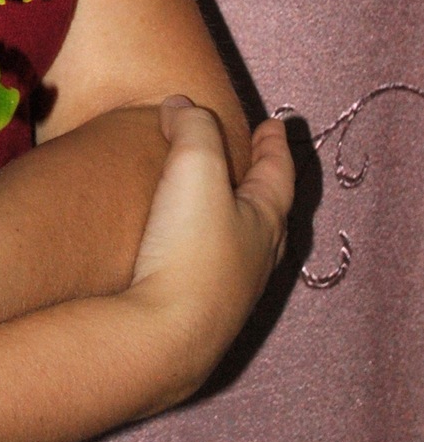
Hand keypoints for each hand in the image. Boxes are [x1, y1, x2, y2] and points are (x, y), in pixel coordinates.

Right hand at [121, 96, 294, 407]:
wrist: (163, 335)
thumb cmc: (190, 247)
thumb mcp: (194, 168)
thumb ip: (192, 128)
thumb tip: (180, 106)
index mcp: (265, 221)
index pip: (278, 174)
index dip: (274, 145)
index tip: (276, 124)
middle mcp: (256, 258)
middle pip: (269, 212)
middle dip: (262, 182)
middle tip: (255, 161)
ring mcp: (230, 291)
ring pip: (242, 244)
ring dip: (235, 216)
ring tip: (217, 201)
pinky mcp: (199, 314)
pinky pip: (212, 267)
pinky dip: (207, 244)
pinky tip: (185, 247)